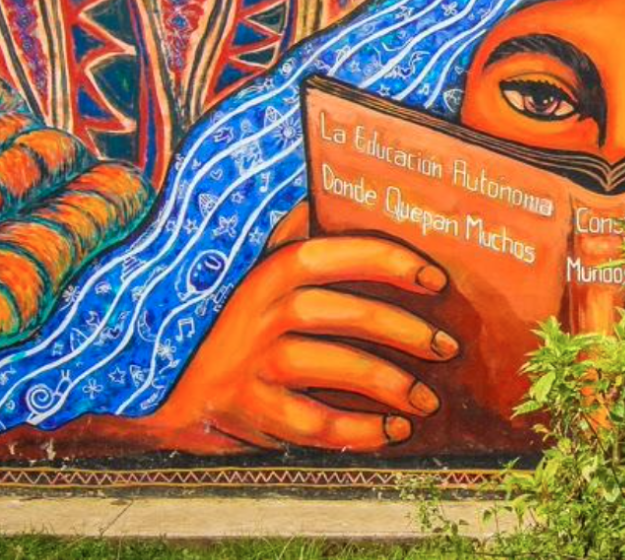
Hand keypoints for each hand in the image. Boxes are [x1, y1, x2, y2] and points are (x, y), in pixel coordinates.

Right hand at [142, 231, 457, 453]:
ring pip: (328, 367)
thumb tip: (317, 194)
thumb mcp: (262, 281)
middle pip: (339, 312)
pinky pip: (312, 423)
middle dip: (401, 328)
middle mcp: (256, 314)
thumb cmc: (243, 330)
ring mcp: (249, 364)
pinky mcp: (249, 411)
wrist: (178, 396)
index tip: (435, 278)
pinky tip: (393, 432)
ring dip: (387, 383)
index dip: (383, 260)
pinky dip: (357, 431)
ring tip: (427, 400)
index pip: (327, 254)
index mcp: (268, 275)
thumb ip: (292, 240)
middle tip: (447, 346)